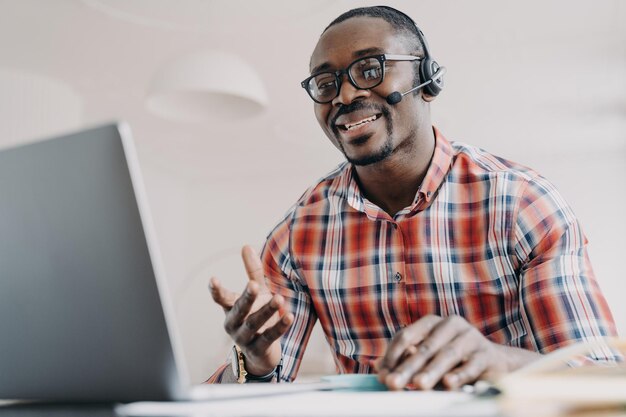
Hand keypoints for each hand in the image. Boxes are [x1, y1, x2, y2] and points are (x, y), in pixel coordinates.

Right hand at [209, 245, 293, 375]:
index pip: (222, 298)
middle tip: (254, 285)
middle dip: (246, 298)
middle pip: (239, 310)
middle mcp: (234, 324)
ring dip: (266, 311)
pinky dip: (279, 327)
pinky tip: (289, 317)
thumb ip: (252, 272)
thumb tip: (246, 246)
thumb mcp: (257, 293)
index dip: (216, 290)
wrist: (262, 353)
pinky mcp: (258, 349)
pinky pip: (269, 337)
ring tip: (278, 299)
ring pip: (254, 324)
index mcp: (231, 308)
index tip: (213, 280)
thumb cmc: (257, 315)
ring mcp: (245, 338)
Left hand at [375, 315, 539, 390]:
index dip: (392, 356)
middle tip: (394, 383)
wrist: (494, 362)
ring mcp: (470, 337)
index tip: (383, 375)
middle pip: (424, 347)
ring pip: (447, 355)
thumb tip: (379, 368)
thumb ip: (405, 360)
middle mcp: (451, 324)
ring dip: (432, 371)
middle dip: (407, 367)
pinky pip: (471, 365)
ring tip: (419, 385)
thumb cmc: (454, 360)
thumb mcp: (428, 357)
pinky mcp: (487, 354)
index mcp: (432, 322)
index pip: (406, 336)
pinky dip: (460, 375)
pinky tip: (449, 384)